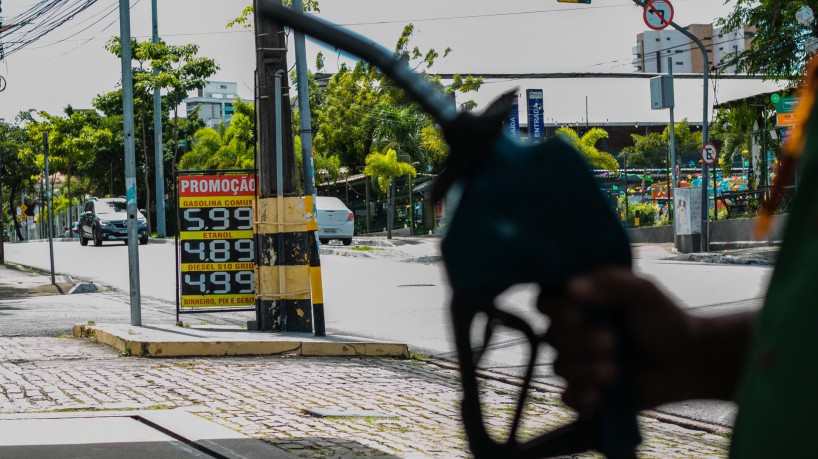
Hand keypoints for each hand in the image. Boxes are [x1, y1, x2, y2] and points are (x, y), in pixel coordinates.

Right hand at [539, 268, 751, 411]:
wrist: (688, 362)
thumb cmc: (664, 321)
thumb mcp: (644, 293)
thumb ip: (611, 283)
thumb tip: (571, 287)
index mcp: (580, 301)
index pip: (546, 302)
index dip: (555, 310)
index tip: (579, 314)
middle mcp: (572, 331)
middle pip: (551, 336)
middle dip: (580, 342)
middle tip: (611, 342)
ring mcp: (578, 362)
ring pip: (558, 367)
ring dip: (586, 370)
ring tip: (615, 371)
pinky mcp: (587, 390)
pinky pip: (567, 397)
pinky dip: (581, 397)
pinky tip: (601, 394)